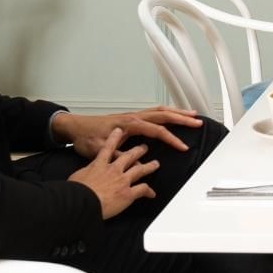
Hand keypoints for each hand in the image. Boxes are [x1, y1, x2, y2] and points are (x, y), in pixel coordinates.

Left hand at [54, 107, 202, 158]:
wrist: (74, 127)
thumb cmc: (86, 138)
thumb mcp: (102, 150)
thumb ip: (121, 155)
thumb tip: (138, 162)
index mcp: (130, 124)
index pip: (157, 130)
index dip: (172, 139)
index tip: (183, 147)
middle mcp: (134, 117)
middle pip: (164, 114)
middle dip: (182, 117)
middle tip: (198, 121)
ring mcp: (133, 116)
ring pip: (160, 110)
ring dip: (176, 112)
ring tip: (192, 115)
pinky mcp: (131, 118)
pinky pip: (154, 112)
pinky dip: (166, 113)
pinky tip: (172, 116)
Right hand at [68, 129, 158, 219]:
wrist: (82, 201)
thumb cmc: (77, 190)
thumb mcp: (77, 176)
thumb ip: (85, 173)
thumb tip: (83, 175)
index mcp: (99, 164)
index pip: (108, 148)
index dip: (114, 138)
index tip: (118, 130)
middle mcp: (113, 170)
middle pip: (128, 156)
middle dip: (138, 150)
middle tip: (144, 147)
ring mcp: (122, 180)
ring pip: (139, 170)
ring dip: (149, 166)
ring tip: (155, 164)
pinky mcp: (127, 193)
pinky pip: (142, 189)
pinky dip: (148, 191)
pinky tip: (151, 193)